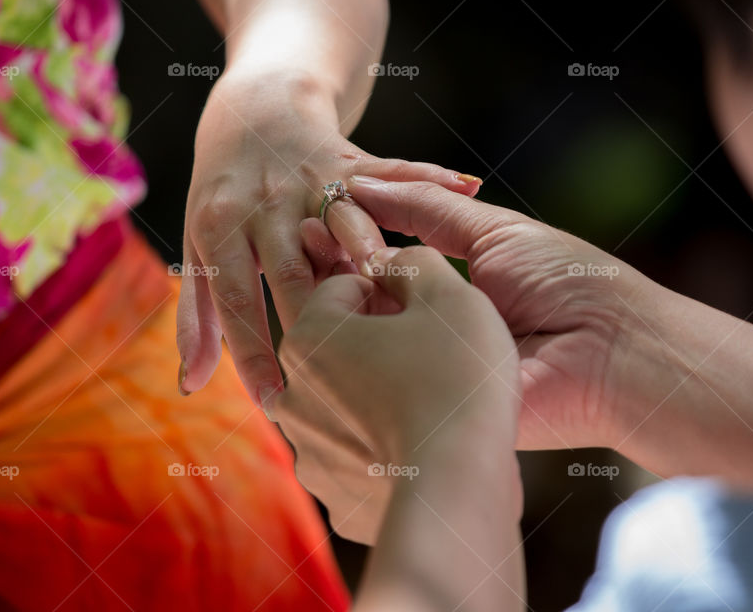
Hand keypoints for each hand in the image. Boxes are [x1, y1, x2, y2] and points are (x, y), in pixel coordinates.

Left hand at [175, 69, 480, 406]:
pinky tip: (467, 186)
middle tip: (344, 373)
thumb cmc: (224, 195)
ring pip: (342, 222)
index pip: (237, 300)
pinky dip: (426, 176)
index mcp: (222, 230)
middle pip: (290, 269)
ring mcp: (308, 180)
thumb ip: (200, 316)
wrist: (252, 112)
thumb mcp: (202, 247)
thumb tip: (191, 386)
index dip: (252, 352)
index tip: (274, 401)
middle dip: (312, 319)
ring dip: (368, 252)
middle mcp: (265, 206)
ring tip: (401, 296)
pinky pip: (392, 170)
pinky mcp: (349, 159)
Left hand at [275, 246, 519, 543]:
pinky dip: (379, 444)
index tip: (421, 307)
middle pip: (338, 345)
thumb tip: (397, 260)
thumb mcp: (451, 297)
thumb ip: (417, 262)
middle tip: (429, 350)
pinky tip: (419, 443)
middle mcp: (293, 393)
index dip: (388, 287)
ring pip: (344, 401)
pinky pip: (356, 452)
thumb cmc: (456, 382)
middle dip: (377, 340)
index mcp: (309, 336)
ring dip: (375, 392)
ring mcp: (308, 450)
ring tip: (428, 400)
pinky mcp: (332, 492)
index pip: (342, 287)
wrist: (460, 489)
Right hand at [334, 176, 652, 450]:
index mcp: (444, 287)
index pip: (378, 261)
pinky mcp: (425, 407)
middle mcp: (426, 328)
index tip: (313, 218)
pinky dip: (350, 352)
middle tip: (297, 241)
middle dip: (331, 270)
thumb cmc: (567, 282)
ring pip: (360, 339)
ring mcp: (423, 370)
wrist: (611, 352)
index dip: (346, 239)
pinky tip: (320, 322)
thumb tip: (363, 185)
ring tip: (305, 271)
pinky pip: (378, 381)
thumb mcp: (493, 232)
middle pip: (362, 299)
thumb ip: (427, 209)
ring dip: (335, 307)